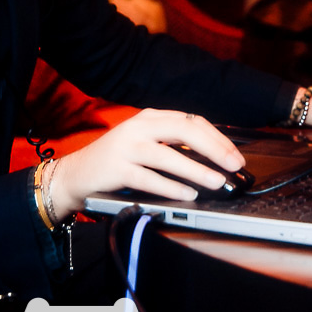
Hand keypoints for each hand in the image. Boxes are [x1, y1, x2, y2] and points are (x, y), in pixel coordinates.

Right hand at [46, 109, 243, 220]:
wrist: (76, 173)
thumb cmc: (117, 160)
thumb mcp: (145, 142)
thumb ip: (173, 144)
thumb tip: (213, 159)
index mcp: (150, 117)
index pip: (191, 121)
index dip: (217, 137)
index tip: (235, 155)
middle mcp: (139, 127)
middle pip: (183, 130)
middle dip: (213, 148)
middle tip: (233, 165)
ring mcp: (126, 146)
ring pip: (167, 155)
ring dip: (196, 170)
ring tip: (216, 182)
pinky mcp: (116, 168)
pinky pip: (148, 178)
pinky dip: (171, 187)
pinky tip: (187, 194)